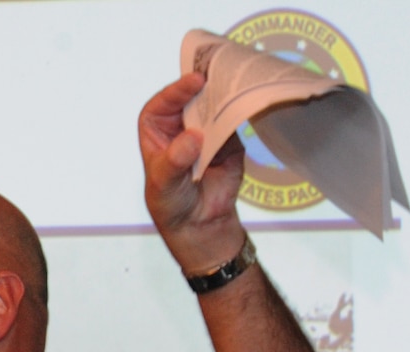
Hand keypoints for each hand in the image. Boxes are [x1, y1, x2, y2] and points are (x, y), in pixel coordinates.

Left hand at [138, 72, 248, 273]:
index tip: (194, 81)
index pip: (164, 102)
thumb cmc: (171, 202)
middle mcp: (181, 123)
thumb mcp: (165, 183)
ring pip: (216, 104)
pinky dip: (244, 109)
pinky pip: (237, 119)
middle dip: (207, 84)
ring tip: (242, 82)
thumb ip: (176, 160)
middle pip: (193, 96)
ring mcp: (207, 128)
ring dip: (228, 94)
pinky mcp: (230, 138)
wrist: (201, 224)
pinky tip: (252, 100)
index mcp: (157, 129)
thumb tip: (193, 137)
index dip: (177, 89)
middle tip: (223, 71)